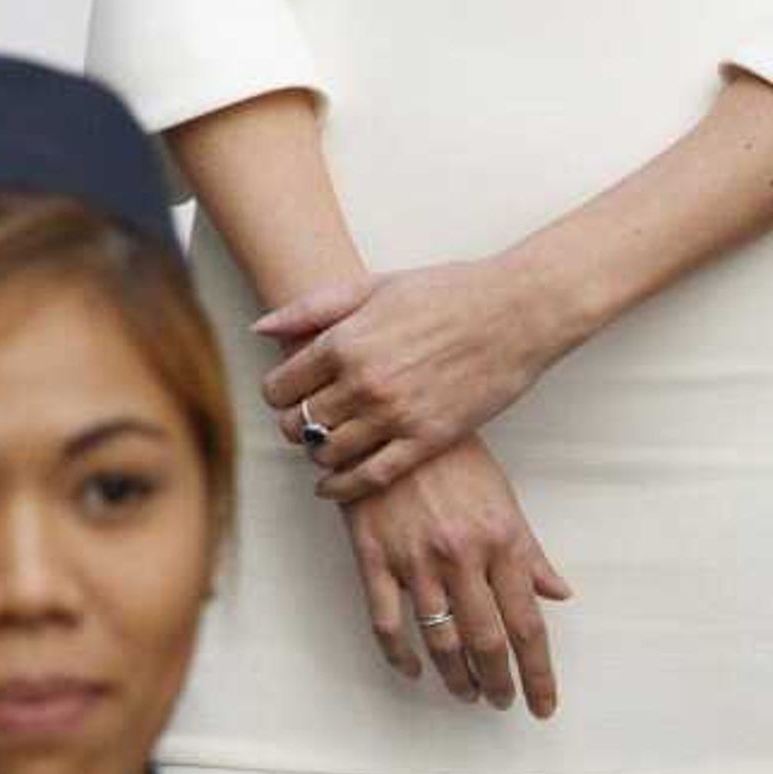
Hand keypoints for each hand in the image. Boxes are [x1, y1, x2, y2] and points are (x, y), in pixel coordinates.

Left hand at [258, 258, 570, 501]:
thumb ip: (310, 308)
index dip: (275, 395)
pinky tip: (332, 486)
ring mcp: (395, 415)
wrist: (513, 312)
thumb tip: (260, 327)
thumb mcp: (370, 286)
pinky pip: (371, 476)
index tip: (284, 396)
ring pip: (329, 453)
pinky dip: (344, 487)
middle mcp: (363, 383)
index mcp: (342, 342)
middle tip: (300, 423)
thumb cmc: (443, 292)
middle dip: (293, 425)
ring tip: (321, 447)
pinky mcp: (427, 439)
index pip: (279, 387)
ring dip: (316, 453)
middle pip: (298, 423)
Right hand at [338, 435, 573, 716]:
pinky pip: (386, 620)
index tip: (542, 705)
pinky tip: (412, 669)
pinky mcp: (374, 555)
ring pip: (440, 638)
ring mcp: (415, 559)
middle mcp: (462, 556)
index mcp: (501, 542)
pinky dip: (400, 655)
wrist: (391, 418)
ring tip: (466, 694)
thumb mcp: (503, 499)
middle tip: (500, 701)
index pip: (527, 625)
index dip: (537, 673)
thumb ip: (529, 553)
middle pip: (486, 641)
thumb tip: (558, 593)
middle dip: (497, 682)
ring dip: (456, 677)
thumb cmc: (453, 457)